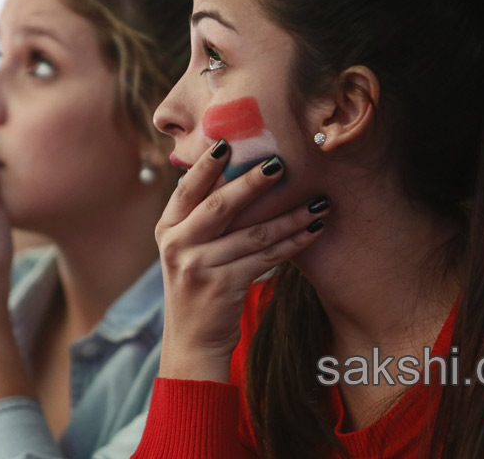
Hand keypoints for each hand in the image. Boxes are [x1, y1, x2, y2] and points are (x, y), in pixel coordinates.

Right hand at [156, 140, 327, 381]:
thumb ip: (199, 216)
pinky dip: (293, 243)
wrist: (192, 342)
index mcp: (167, 229)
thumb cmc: (196, 287)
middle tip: (280, 163)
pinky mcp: (224, 287)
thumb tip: (229, 170)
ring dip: (288, 215)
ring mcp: (199, 268)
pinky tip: (312, 230)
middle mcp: (178, 246)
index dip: (206, 165)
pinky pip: (266, 258)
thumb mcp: (185, 249)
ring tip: (316, 201)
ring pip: (252, 233)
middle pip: (220, 205)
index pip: (187, 189)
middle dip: (252, 182)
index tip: (228, 142)